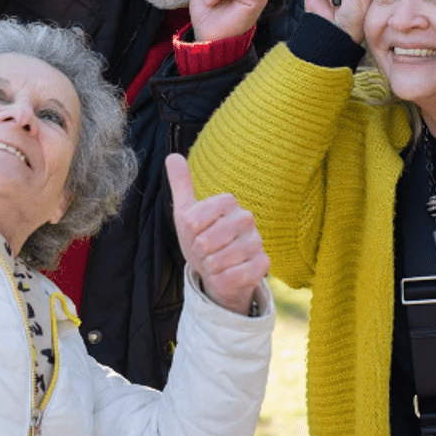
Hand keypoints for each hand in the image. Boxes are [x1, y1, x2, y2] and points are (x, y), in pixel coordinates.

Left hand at [166, 153, 268, 315]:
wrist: (218, 271)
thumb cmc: (202, 238)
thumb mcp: (186, 212)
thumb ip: (181, 184)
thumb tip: (172, 156)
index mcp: (228, 202)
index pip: (194, 220)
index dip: (189, 233)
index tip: (195, 234)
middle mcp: (246, 218)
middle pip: (205, 241)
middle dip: (198, 252)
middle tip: (205, 251)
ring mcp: (256, 241)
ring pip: (218, 260)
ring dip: (210, 266)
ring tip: (215, 262)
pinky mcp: (263, 264)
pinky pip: (233, 276)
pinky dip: (222, 279)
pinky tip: (226, 274)